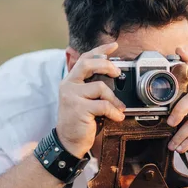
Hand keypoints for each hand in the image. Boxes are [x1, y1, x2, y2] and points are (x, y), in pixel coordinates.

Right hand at [56, 42, 125, 157]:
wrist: (68, 141)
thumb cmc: (79, 120)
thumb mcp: (84, 99)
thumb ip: (92, 87)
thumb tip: (114, 76)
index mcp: (71, 81)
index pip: (84, 58)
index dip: (100, 50)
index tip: (113, 45)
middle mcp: (68, 85)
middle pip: (88, 63)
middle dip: (107, 65)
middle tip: (118, 73)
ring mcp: (72, 96)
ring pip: (100, 87)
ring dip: (114, 99)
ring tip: (118, 108)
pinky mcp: (78, 108)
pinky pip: (103, 105)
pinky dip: (114, 111)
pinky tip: (117, 117)